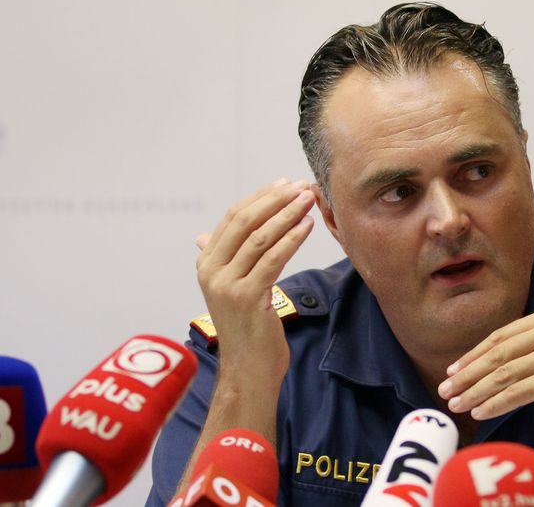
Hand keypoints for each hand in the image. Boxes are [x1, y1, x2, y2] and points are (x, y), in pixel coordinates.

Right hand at [195, 178, 315, 383]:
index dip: (261, 197)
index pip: (233, 218)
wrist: (248, 369)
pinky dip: (292, 239)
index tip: (285, 184)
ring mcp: (226, 285)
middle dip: (276, 200)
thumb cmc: (247, 329)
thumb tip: (204, 237)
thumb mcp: (230, 290)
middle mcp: (211, 271)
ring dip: (287, 215)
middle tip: (302, 187)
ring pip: (260, 238)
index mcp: (206, 264)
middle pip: (245, 222)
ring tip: (309, 201)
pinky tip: (307, 226)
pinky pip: (272, 259)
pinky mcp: (247, 297)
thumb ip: (222, 261)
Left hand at [437, 297, 533, 432]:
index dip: (475, 353)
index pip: (502, 335)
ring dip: (475, 391)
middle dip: (468, 373)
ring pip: (504, 374)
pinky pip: (517, 392)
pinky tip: (480, 412)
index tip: (454, 368)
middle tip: (446, 387)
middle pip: (498, 353)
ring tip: (456, 403)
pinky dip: (495, 404)